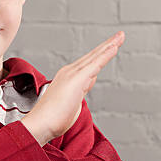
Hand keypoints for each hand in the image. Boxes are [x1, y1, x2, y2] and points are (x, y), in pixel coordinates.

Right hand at [21, 31, 124, 145]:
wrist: (40, 124)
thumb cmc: (52, 119)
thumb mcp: (72, 103)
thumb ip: (81, 91)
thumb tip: (87, 85)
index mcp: (68, 78)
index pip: (89, 64)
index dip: (101, 55)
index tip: (111, 48)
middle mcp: (70, 72)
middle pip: (93, 56)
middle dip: (108, 45)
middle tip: (120, 36)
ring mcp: (73, 74)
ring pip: (95, 57)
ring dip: (109, 45)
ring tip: (120, 37)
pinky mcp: (77, 79)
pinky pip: (95, 64)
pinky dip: (105, 55)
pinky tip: (114, 47)